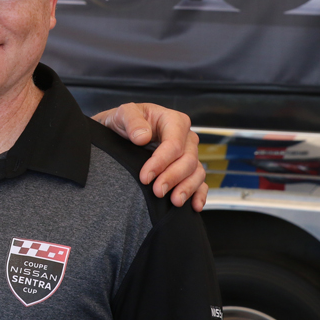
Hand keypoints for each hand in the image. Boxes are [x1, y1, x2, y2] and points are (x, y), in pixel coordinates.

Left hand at [93, 103, 207, 210]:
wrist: (119, 131)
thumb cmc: (124, 121)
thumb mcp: (123, 113)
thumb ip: (132, 121)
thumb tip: (143, 137)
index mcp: (173, 120)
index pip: (173, 144)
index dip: (161, 162)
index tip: (145, 177)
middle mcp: (185, 137)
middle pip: (188, 160)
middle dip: (173, 177)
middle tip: (157, 191)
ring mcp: (188, 153)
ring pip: (196, 172)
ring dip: (187, 188)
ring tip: (175, 201)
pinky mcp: (187, 168)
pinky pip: (200, 182)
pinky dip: (199, 194)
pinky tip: (194, 206)